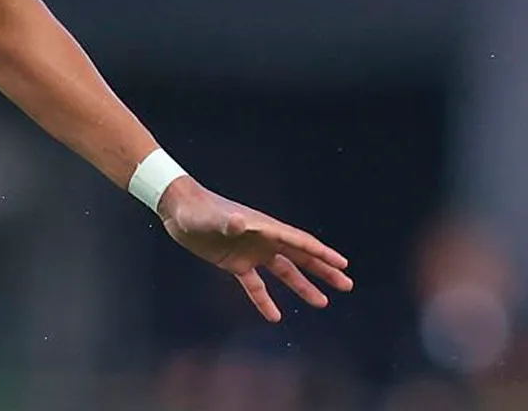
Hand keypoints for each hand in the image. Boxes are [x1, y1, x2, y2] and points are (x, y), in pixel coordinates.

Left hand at [157, 178, 353, 321]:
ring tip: (322, 303)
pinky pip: (256, 286)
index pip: (300, 243)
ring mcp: (252, 252)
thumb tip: (241, 223)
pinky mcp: (236, 263)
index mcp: (265, 228)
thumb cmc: (198, 210)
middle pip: (301, 258)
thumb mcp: (213, 218)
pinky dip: (265, 300)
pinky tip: (275, 316)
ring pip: (285, 273)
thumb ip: (228, 222)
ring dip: (303, 287)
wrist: (180, 210)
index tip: (343, 264)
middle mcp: (264, 240)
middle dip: (324, 271)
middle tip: (347, 284)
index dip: (322, 254)